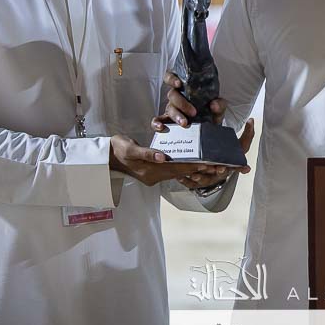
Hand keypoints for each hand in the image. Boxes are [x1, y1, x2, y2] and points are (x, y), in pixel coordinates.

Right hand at [109, 134, 226, 186]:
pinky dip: (184, 169)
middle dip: (199, 169)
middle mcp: (154, 175)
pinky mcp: (153, 173)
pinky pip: (173, 172)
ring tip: (212, 167)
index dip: (194, 165)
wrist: (106, 157)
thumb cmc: (118, 149)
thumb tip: (162, 157)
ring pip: (179, 173)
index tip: (209, 164)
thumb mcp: (130, 148)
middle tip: (218, 167)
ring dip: (194, 170)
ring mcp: (154, 175)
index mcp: (150, 170)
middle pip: (181, 172)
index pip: (177, 168)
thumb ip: (146, 153)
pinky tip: (194, 166)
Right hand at [152, 75, 221, 130]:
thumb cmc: (211, 112)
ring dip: (176, 115)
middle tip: (193, 112)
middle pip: (172, 95)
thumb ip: (219, 104)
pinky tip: (162, 128)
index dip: (172, 79)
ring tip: (185, 123)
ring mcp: (172, 109)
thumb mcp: (218, 106)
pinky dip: (158, 123)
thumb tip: (214, 105)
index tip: (179, 83)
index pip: (172, 77)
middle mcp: (177, 97)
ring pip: (169, 108)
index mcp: (186, 88)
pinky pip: (159, 120)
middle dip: (182, 104)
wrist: (211, 126)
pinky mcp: (169, 121)